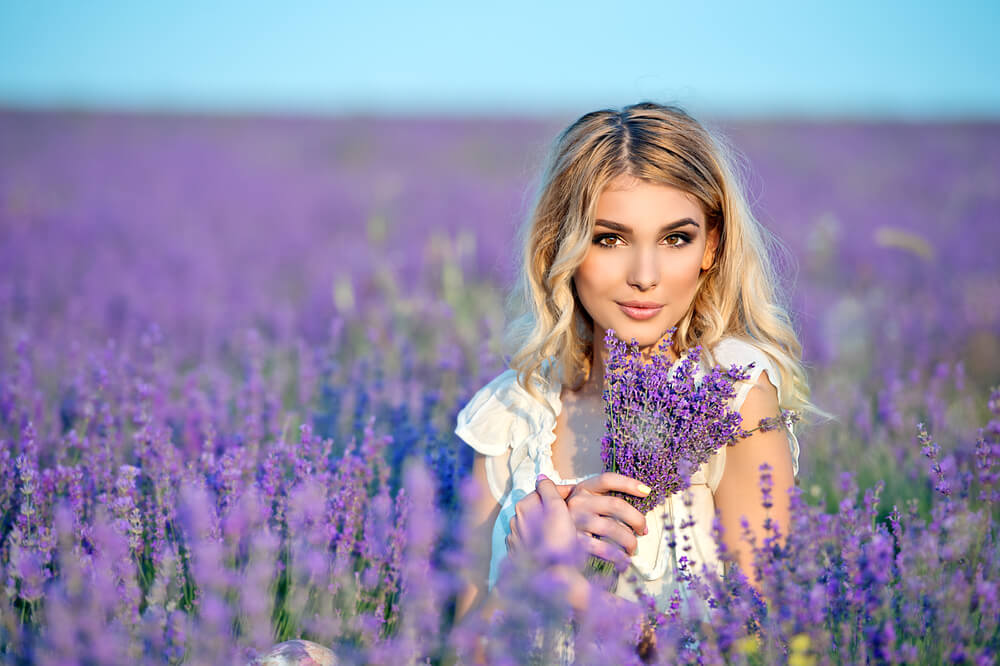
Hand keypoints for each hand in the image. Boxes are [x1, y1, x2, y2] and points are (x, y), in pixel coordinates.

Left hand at [511, 474, 591, 611]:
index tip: (579, 499)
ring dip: (549, 526)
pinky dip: (542, 542)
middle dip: (555, 510)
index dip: (564, 493)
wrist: (548, 580)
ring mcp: (514, 539)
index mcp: (524, 506)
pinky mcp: (517, 555)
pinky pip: (532, 542)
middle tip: (575, 517)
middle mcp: (515, 520)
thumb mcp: (558, 509)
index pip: (545, 491)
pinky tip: (553, 548)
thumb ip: (549, 490)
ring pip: (536, 525)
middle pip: (540, 508)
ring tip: (566, 534)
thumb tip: (541, 476)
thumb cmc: (556, 542)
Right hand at [565, 473, 649, 569]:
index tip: (647, 491)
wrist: (541, 535)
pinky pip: (602, 548)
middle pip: (616, 504)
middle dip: (636, 518)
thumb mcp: (580, 502)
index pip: (608, 479)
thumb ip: (600, 498)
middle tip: (644, 530)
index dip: (629, 483)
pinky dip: (616, 556)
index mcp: (582, 488)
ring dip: (629, 540)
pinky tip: (623, 560)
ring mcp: (575, 520)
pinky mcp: (574, 540)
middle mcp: (578, 501)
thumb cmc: (569, 519)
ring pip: (612, 528)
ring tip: (633, 548)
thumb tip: (636, 496)